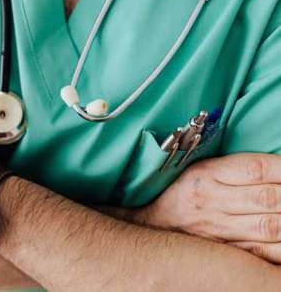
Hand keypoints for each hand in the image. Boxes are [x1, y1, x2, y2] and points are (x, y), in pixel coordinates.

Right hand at [108, 153, 280, 262]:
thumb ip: (236, 168)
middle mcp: (212, 201)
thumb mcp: (201, 169)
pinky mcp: (225, 251)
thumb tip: (277, 169)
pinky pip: (263, 251)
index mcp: (206, 174)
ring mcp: (219, 229)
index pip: (256, 168)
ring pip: (271, 226)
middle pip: (268, 197)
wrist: (151, 224)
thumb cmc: (182, 192)